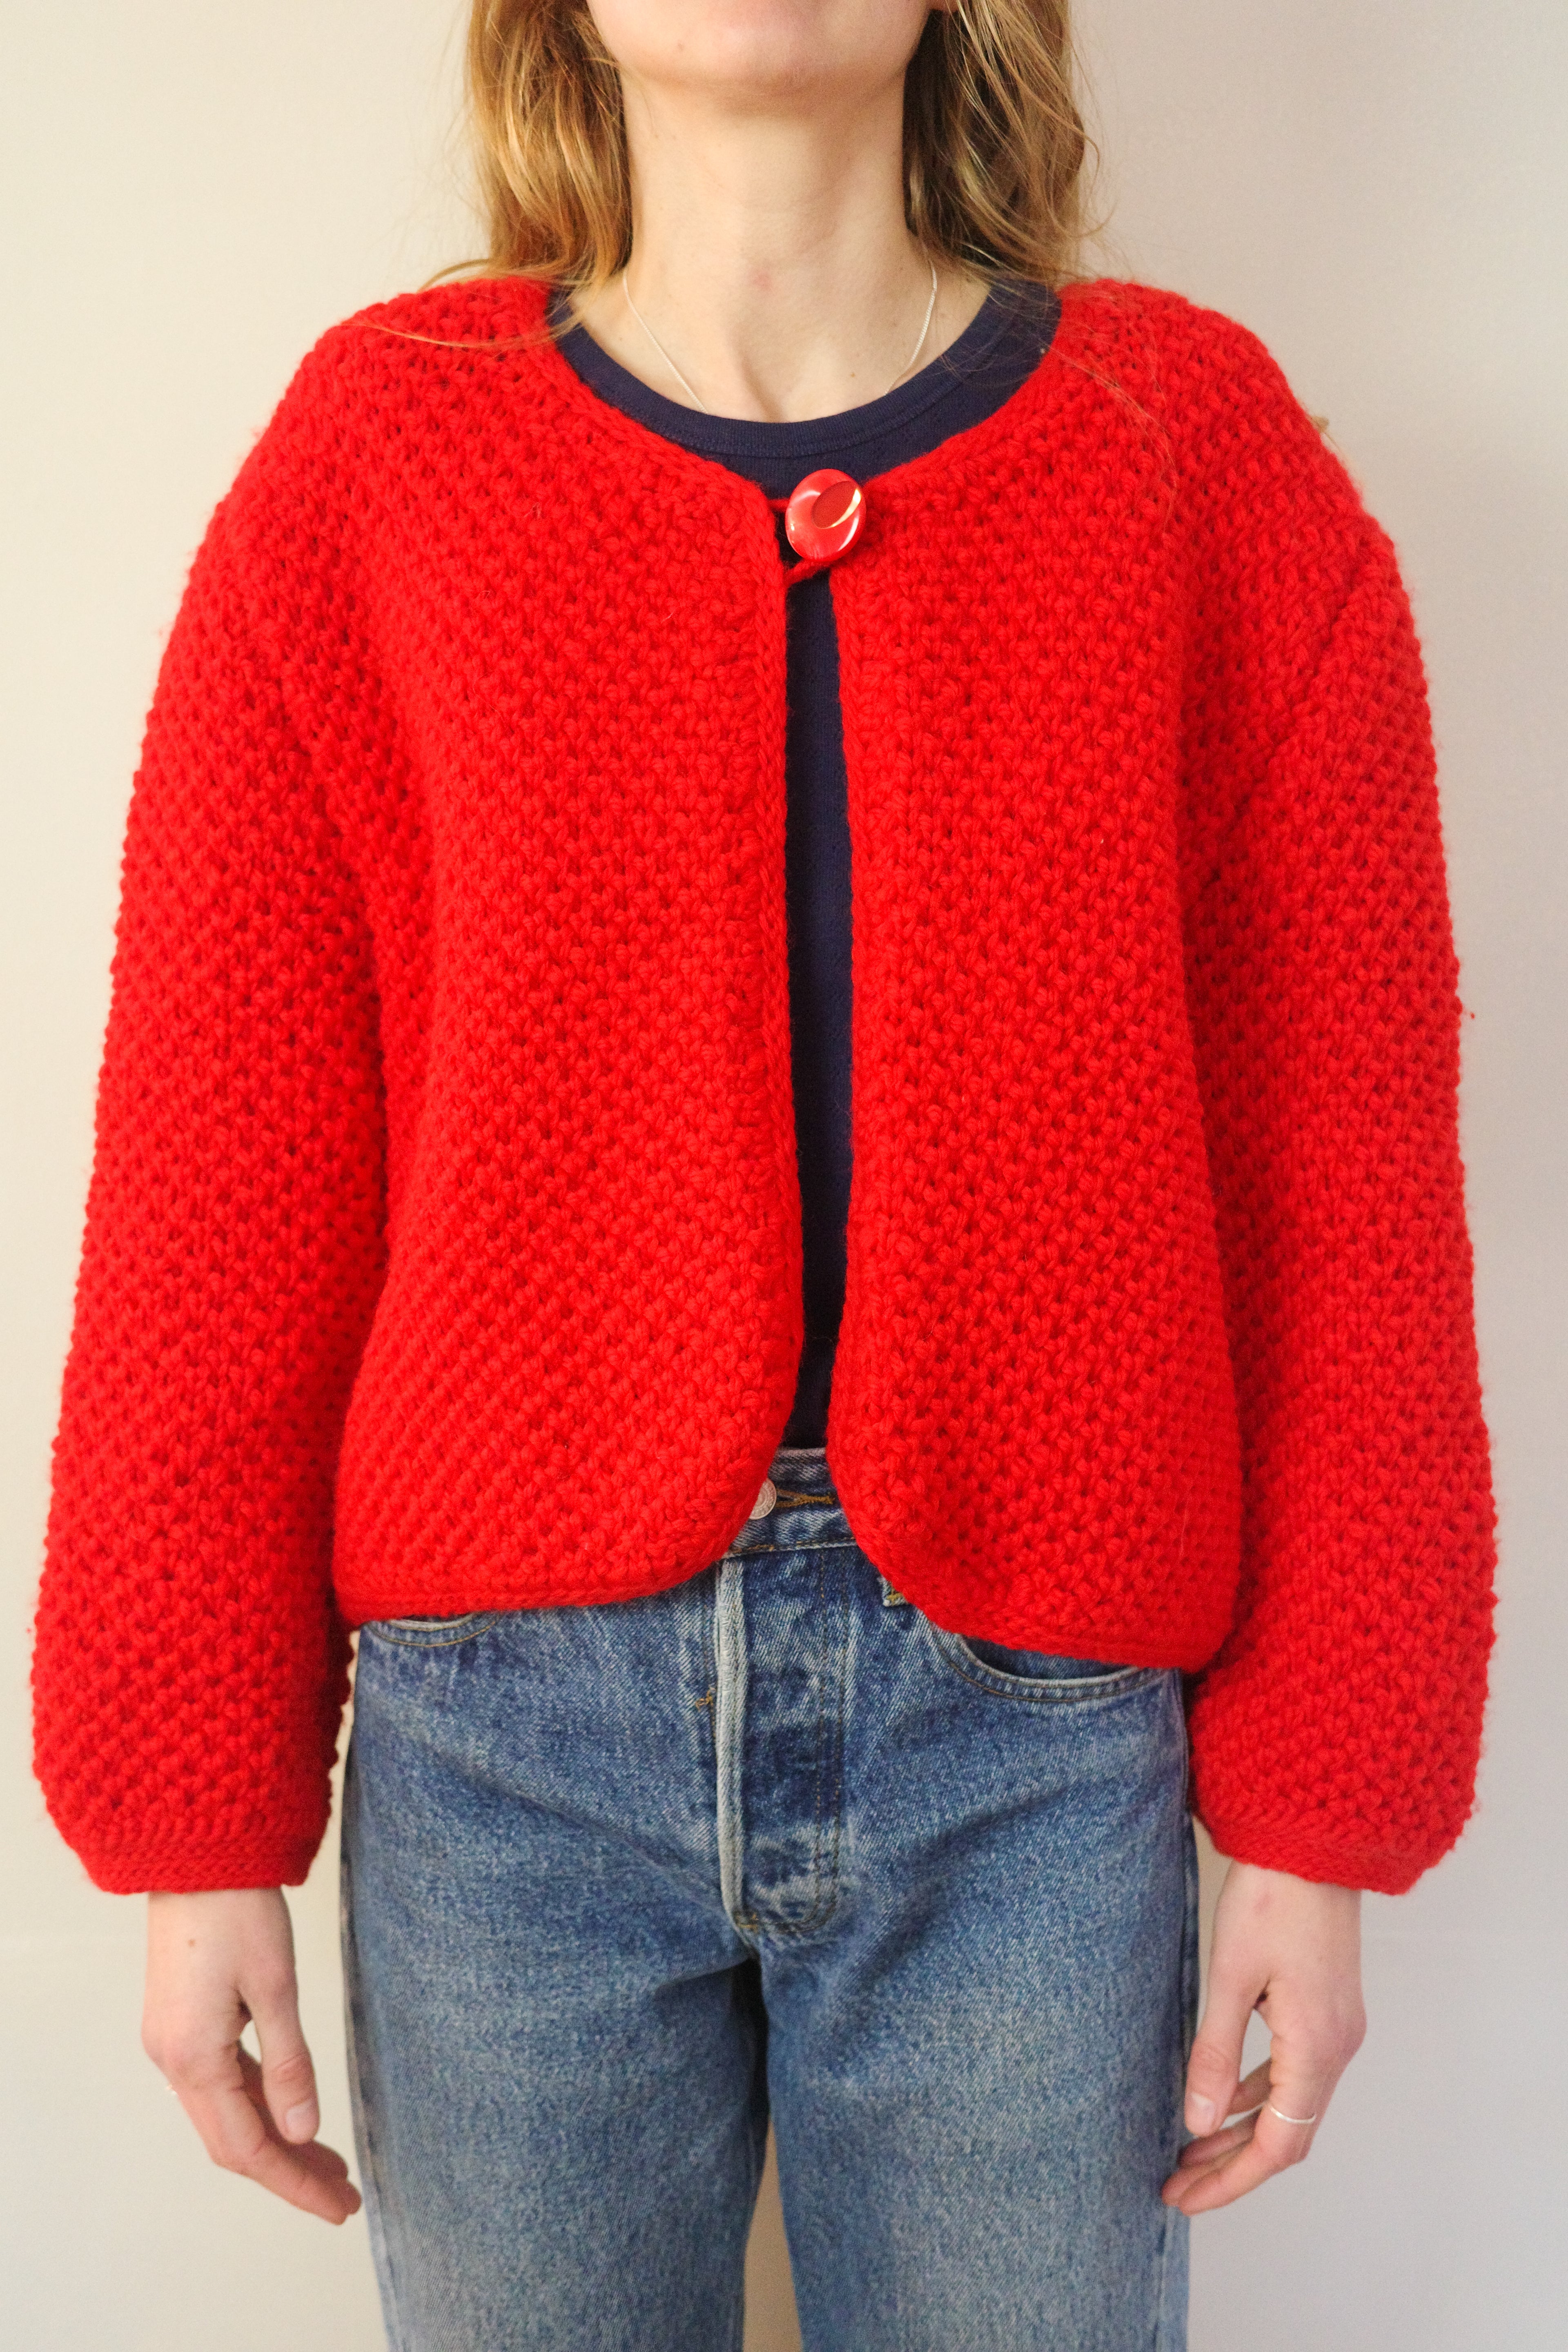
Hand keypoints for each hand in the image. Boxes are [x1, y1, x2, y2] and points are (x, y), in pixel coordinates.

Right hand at [143, 1887, 361, 2224]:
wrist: (195, 1855)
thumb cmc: (237, 1909)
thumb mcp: (274, 1986)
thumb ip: (289, 2065)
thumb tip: (304, 2131)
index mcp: (193, 2058)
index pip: (247, 2148)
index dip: (294, 2183)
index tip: (338, 2206)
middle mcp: (173, 2059)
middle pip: (233, 2141)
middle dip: (288, 2172)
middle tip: (342, 2194)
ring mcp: (173, 2042)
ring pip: (226, 2115)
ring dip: (275, 2141)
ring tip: (328, 2164)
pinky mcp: (182, 2023)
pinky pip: (220, 2083)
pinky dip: (258, 2106)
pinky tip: (291, 2115)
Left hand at [1162, 1858, 1365, 2214]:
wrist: (1314, 1840)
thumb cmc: (1272, 1897)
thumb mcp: (1231, 1974)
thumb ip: (1214, 2051)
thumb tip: (1198, 2122)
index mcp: (1317, 2047)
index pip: (1278, 2144)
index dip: (1231, 2179)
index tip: (1185, 2197)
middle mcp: (1336, 2047)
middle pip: (1287, 2134)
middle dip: (1232, 2166)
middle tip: (1177, 2186)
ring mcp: (1336, 2028)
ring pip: (1290, 2105)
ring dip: (1241, 2132)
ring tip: (1189, 2151)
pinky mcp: (1325, 2008)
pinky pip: (1292, 2071)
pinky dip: (1255, 2093)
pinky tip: (1219, 2098)